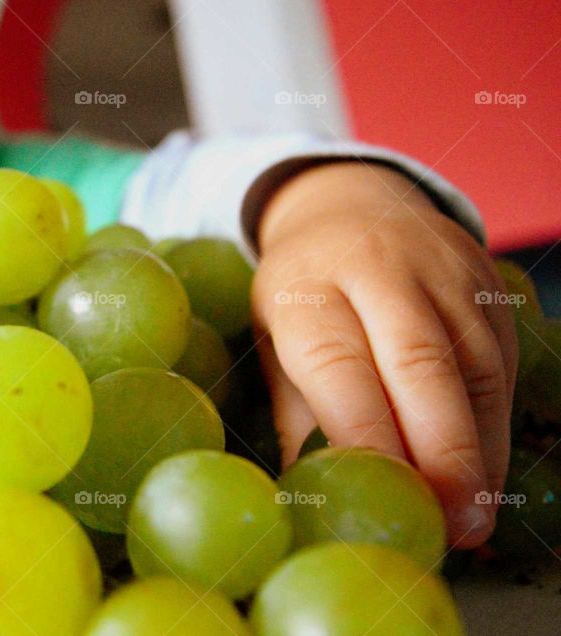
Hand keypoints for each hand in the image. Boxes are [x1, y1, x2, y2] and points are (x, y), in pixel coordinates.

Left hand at [252, 161, 515, 548]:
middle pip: (419, 360)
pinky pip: (501, 358)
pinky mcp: (485, 281)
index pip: (337, 362)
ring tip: (474, 516)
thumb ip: (295, 414)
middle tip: (452, 523)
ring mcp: (440, 271)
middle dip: (442, 450)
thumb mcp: (275, 340)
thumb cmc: (303, 291)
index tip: (384, 495)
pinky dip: (495, 422)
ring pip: (474, 363)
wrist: (349, 207)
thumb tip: (309, 497)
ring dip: (480, 448)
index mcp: (307, 286)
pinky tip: (485, 472)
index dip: (365, 432)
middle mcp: (377, 270)